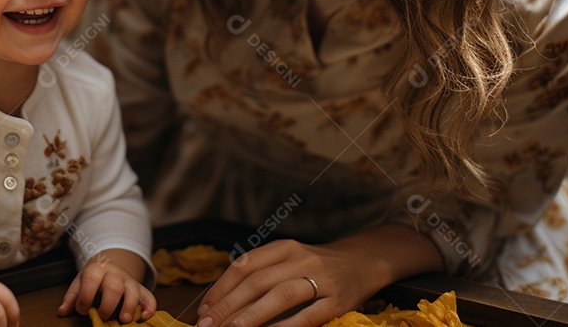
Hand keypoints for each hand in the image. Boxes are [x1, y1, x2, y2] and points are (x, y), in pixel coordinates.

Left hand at [58, 249, 155, 322]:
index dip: (85, 297)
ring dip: (129, 307)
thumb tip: (62, 312)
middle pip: (114, 287)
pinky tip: (144, 317)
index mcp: (96, 270)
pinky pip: (149, 296)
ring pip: (133, 292)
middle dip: (107, 305)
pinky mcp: (140, 289)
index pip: (91, 280)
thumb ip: (71, 297)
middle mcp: (115, 274)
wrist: (110, 263)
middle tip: (101, 316)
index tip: (83, 310)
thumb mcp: (79, 282)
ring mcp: (129, 281)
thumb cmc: (92, 278)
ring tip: (123, 320)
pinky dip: (149, 307)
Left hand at [195, 227, 441, 326]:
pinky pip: (307, 316)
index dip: (221, 287)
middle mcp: (302, 259)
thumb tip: (221, 301)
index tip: (204, 309)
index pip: (245, 265)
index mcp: (285, 247)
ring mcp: (321, 280)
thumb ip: (261, 273)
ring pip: (280, 296)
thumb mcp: (289, 258)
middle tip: (207, 324)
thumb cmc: (316, 265)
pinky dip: (284, 326)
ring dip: (251, 316)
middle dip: (228, 305)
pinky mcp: (338, 301)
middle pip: (258, 281)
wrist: (364, 261)